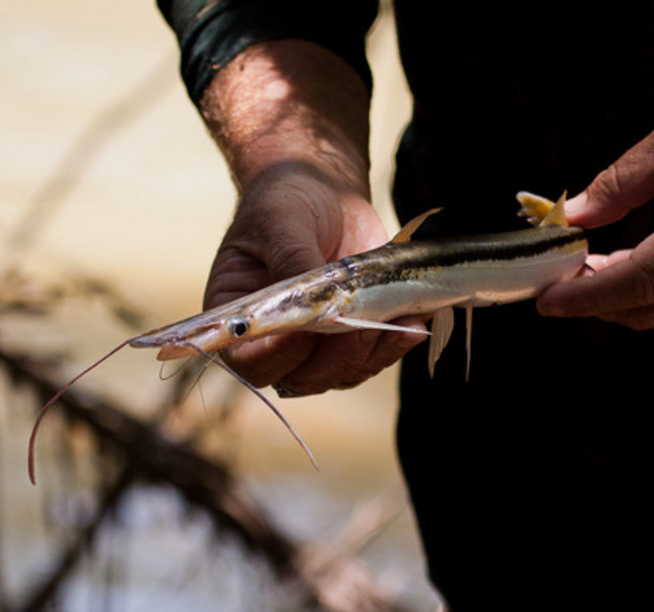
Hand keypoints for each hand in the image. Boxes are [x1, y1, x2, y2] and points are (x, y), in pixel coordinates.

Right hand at [204, 164, 426, 392]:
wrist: (323, 191)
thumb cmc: (286, 202)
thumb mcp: (281, 222)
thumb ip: (293, 261)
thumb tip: (315, 303)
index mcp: (240, 316)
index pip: (249, 359)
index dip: (278, 355)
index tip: (310, 326)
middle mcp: (273, 340)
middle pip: (300, 378)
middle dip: (337, 357)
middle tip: (362, 319)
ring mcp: (314, 344)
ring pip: (341, 374)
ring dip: (371, 353)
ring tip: (399, 320)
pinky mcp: (350, 337)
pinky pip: (371, 359)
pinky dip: (393, 345)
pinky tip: (413, 321)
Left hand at [537, 46, 653, 329]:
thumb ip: (617, 184)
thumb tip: (574, 218)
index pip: (639, 282)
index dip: (587, 297)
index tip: (546, 298)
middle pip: (649, 307)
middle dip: (593, 304)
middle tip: (552, 281)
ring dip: (614, 298)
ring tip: (575, 271)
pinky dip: (639, 287)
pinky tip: (609, 263)